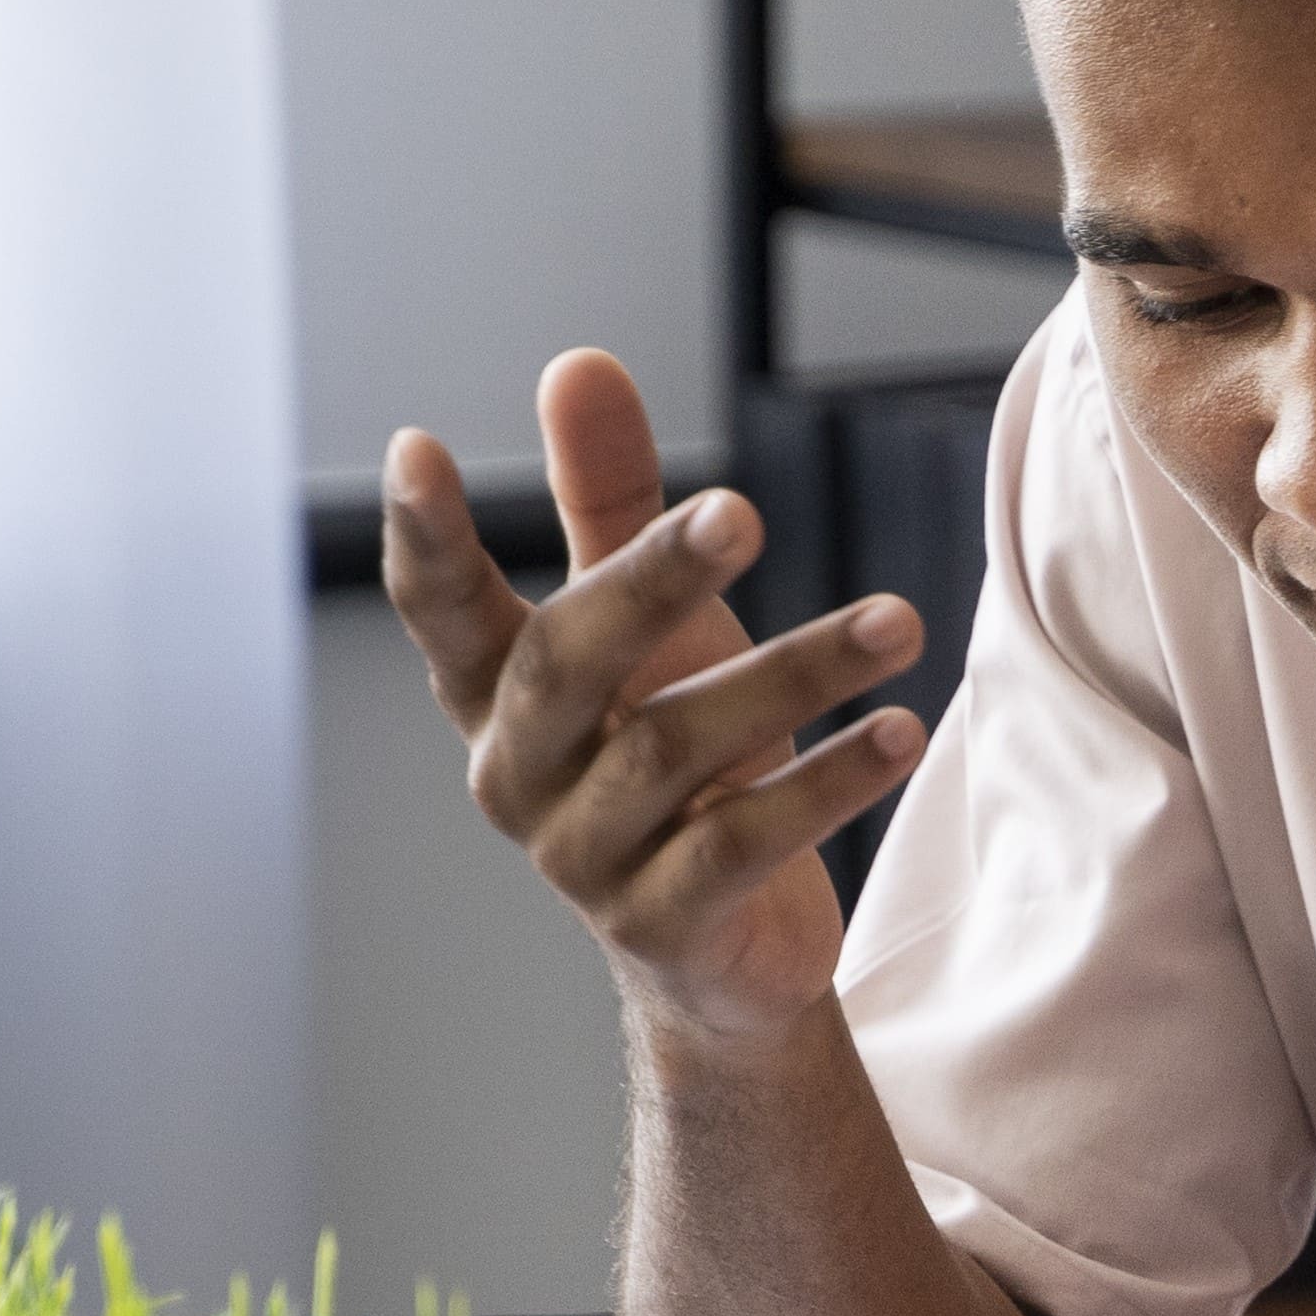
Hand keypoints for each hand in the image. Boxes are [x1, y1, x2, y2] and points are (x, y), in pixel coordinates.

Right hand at [380, 350, 926, 1044]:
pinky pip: (745, 842)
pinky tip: (899, 729)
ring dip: (795, 675)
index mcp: (498, 696)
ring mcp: (586, 859)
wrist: (721, 952)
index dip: (423, 539)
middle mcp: (520, 776)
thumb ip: (611, 503)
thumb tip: (579, 363)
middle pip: (568, 664)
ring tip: (898, 621)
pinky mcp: (667, 924)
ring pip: (677, 750)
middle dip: (652, 581)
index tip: (416, 449)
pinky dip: (827, 783)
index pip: (442, 612)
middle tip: (741, 509)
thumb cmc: (676, 760)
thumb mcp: (652, 631)